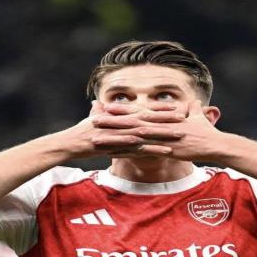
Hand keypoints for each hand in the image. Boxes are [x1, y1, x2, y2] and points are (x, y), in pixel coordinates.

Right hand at [58, 101, 183, 158]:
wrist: (71, 142)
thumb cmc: (82, 131)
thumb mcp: (93, 118)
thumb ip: (100, 111)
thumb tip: (97, 104)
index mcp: (120, 115)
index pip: (143, 109)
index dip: (159, 108)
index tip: (174, 105)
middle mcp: (124, 123)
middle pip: (150, 119)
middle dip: (167, 118)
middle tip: (184, 116)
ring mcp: (123, 135)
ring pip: (148, 133)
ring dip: (165, 133)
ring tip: (181, 134)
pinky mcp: (120, 148)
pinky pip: (141, 150)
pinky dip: (155, 150)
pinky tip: (167, 152)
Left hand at [95, 100, 231, 161]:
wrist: (216, 144)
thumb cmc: (208, 132)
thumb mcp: (199, 118)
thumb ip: (194, 110)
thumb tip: (195, 102)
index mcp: (164, 118)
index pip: (140, 112)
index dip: (123, 110)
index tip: (108, 106)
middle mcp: (159, 125)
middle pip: (131, 121)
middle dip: (112, 120)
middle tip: (93, 117)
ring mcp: (161, 137)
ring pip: (133, 135)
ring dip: (115, 135)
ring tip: (98, 136)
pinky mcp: (165, 149)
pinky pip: (143, 151)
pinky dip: (129, 151)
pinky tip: (116, 153)